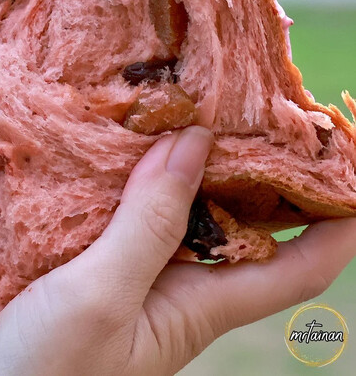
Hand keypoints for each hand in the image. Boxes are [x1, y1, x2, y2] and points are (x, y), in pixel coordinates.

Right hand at [0, 125, 355, 375]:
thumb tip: (197, 140)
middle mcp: (166, 280)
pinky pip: (101, 200)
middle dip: (246, 158)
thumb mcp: (101, 297)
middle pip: (230, 214)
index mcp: (198, 306)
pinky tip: (89, 126)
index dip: (339, 215)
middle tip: (238, 90)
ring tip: (165, 90)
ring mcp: (117, 267)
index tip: (345, 150)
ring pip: (160, 199)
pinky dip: (105, 163)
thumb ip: (149, 222)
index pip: (301, 264)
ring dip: (166, 152)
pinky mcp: (68, 254)